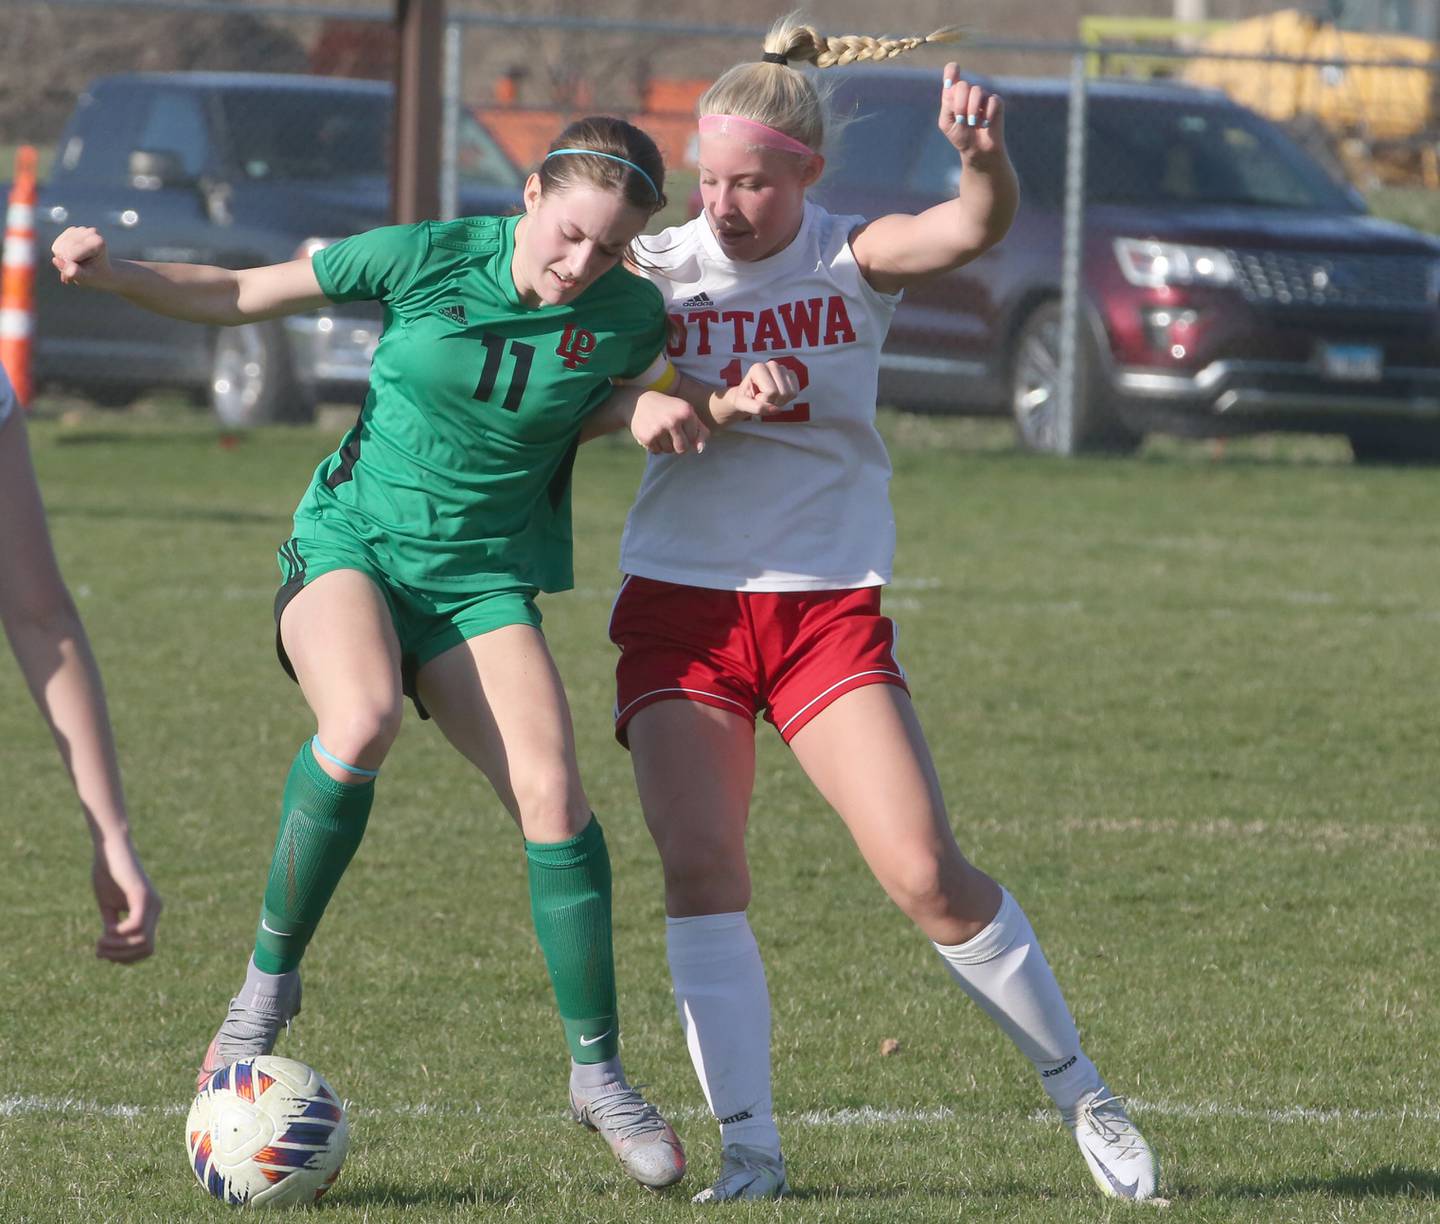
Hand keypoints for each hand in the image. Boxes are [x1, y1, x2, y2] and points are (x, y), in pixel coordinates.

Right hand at [52, 226, 114, 288]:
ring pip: (58, 247)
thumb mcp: (87, 278)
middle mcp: (91, 232)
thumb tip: (56, 260)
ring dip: (63, 260)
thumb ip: (74, 272)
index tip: (80, 272)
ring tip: (76, 265)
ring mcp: (81, 229)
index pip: (70, 254)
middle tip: (78, 270)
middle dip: (66, 263)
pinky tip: (73, 258)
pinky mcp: (72, 230)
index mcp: (97, 242)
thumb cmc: (96, 275)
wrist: (102, 270)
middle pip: (63, 249)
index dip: (70, 266)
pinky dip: (61, 254)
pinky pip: (57, 245)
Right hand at [92, 835, 161, 963]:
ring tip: (100, 941)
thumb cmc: (107, 873)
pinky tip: (107, 928)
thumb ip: (112, 925)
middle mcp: (156, 909)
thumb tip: (111, 949)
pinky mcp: (142, 895)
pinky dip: (119, 933)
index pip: (146, 949)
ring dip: (117, 947)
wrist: (110, 847)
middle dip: (121, 956)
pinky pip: (136, 926)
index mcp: (150, 912)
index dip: (125, 958)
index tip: (103, 953)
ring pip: (142, 941)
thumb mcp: (108, 906)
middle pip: (146, 950)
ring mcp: (151, 902)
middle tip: (99, 950)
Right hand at [632, 390, 709, 454]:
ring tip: (661, 431)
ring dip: (666, 445)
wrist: (639, 401)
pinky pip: (657, 451)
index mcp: (686, 412)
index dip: (687, 436)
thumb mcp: (686, 413)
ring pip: (669, 451)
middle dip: (678, 444)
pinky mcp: (647, 437)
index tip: (680, 426)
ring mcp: (659, 429)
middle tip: (671, 433)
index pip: (693, 439)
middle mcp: (673, 420)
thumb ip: (700, 431)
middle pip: (682, 448)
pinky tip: (653, 433)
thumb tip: (700, 450)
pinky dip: (655, 446)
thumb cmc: (669, 409)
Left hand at [712, 359, 800, 427]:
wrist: (748, 396)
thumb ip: (757, 408)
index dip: (764, 401)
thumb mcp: (743, 405)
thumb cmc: (744, 399)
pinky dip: (787, 399)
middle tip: (762, 399)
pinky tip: (777, 396)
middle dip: (773, 402)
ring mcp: (783, 369)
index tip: (756, 398)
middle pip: (782, 393)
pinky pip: (795, 392)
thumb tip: (776, 410)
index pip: (771, 392)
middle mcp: (772, 365)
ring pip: (790, 393)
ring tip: (769, 397)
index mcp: (758, 368)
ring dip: (780, 401)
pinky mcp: (791, 375)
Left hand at [938, 63, 1003, 160]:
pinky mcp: (996, 102)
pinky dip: (986, 115)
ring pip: (977, 91)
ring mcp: (983, 95)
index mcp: (954, 93)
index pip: (952, 71)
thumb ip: (947, 105)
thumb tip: (952, 87)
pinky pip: (991, 101)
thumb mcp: (947, 122)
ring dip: (972, 110)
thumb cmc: (960, 136)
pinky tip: (985, 124)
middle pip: (962, 85)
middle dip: (960, 104)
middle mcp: (969, 91)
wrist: (977, 150)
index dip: (951, 71)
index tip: (948, 82)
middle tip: (962, 119)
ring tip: (972, 123)